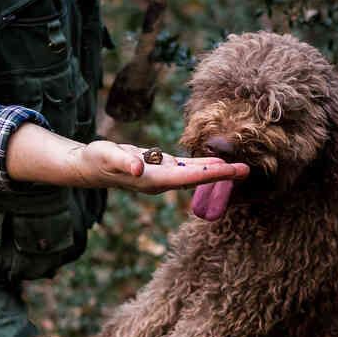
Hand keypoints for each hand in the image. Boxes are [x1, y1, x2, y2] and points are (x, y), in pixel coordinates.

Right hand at [67, 140, 248, 193]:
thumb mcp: (107, 155)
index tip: (234, 171)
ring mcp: (162, 176)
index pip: (190, 177)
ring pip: (194, 174)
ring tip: (238, 167)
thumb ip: (123, 160)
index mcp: (153, 179)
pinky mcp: (160, 169)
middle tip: (247, 170)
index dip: (213, 174)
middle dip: (222, 175)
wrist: (89, 167)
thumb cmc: (97, 159)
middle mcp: (161, 181)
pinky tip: (215, 163)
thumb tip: (139, 167)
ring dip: (215, 171)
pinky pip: (186, 169)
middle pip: (198, 178)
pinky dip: (202, 166)